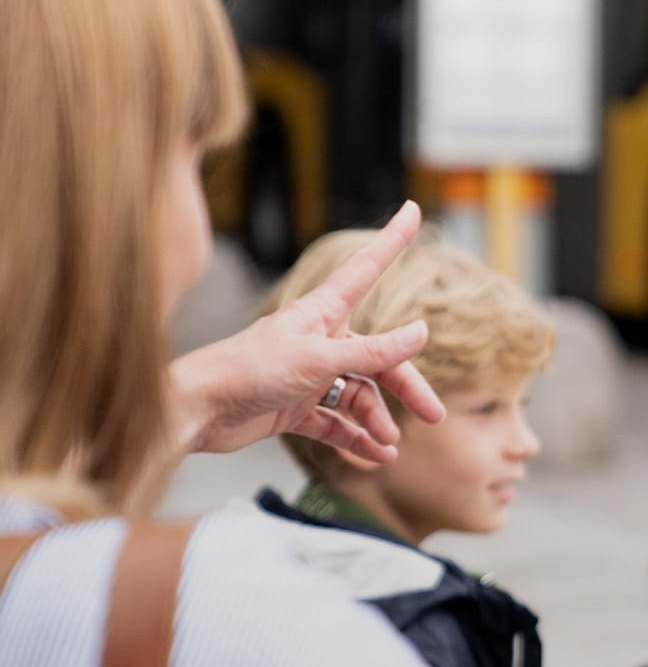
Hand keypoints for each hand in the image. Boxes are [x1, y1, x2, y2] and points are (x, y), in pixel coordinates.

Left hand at [171, 201, 446, 463]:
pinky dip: (355, 439)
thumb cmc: (248, 370)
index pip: (367, 268)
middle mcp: (320, 340)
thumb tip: (421, 334)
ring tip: (389, 445)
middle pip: (377, 358)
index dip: (391, 240)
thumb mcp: (319, 358)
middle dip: (405, 387)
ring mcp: (308, 375)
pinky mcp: (294, 406)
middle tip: (433, 415)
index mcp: (323, 313)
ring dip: (376, 421)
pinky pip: (336, 422)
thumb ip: (372, 351)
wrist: (196, 409)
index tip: (412, 210)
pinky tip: (373, 456)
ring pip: (358, 395)